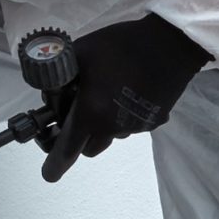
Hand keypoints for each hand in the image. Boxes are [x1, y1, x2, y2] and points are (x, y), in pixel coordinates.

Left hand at [40, 14, 211, 182]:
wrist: (170, 43)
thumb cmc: (120, 46)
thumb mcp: (79, 54)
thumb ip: (58, 78)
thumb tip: (51, 95)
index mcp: (91, 112)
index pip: (67, 149)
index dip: (54, 165)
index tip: (48, 174)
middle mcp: (113, 126)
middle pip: (87, 148)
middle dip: (77, 139)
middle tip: (75, 116)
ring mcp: (136, 126)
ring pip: (109, 137)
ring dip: (100, 126)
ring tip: (103, 97)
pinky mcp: (154, 122)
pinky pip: (129, 127)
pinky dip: (121, 117)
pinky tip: (125, 92)